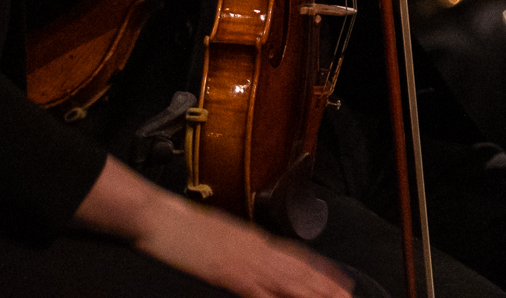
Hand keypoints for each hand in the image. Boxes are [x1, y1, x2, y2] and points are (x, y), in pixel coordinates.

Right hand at [75, 156, 349, 297]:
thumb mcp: (222, 234)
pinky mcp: (225, 272)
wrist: (158, 216)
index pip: (298, 256)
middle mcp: (256, 248)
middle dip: (325, 286)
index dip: (322, 270)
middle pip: (299, 270)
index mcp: (255, 239)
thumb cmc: (184, 226)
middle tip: (347, 297)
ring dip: (310, 292)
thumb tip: (257, 256)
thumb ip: (243, 247)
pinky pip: (255, 290)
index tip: (342, 281)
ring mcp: (242, 260)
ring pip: (286, 280)